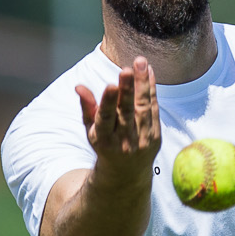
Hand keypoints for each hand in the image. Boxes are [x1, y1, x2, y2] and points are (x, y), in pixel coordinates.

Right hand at [78, 56, 159, 182]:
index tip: (111, 85)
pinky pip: (154, 110)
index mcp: (104, 139)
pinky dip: (152, 90)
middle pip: (127, 112)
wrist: (126, 173)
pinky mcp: (155, 137)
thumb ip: (87, 107)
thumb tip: (79, 86)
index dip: (109, 101)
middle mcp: (124, 141)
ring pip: (143, 108)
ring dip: (143, 84)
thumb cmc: (104, 145)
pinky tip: (149, 73)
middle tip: (128, 69)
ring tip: (141, 63)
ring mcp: (142, 140)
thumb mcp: (91, 130)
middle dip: (128, 89)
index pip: (106, 118)